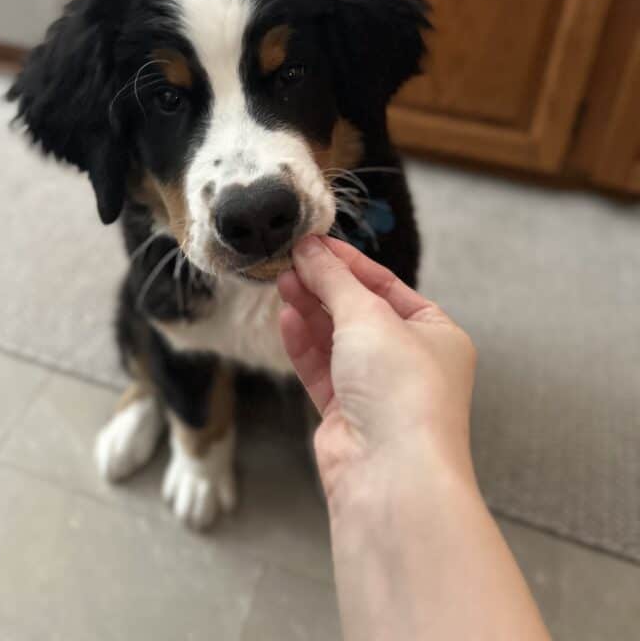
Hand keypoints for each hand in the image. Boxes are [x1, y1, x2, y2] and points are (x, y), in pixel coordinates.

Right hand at [277, 236, 476, 506]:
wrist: (391, 475)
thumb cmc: (401, 389)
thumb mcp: (369, 316)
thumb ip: (335, 279)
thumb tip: (310, 249)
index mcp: (437, 335)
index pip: (388, 286)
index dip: (349, 263)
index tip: (314, 242)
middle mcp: (411, 363)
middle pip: (360, 312)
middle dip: (325, 286)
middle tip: (290, 261)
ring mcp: (378, 391)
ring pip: (337, 340)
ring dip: (311, 311)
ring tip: (282, 282)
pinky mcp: (347, 416)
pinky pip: (323, 370)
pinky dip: (304, 344)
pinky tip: (287, 318)